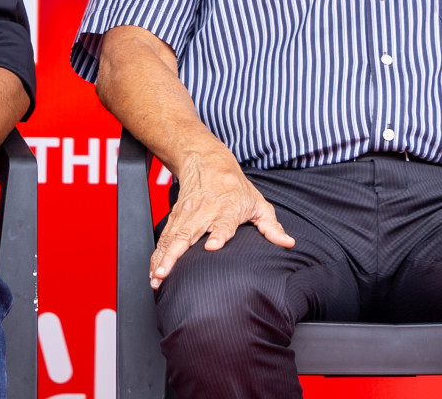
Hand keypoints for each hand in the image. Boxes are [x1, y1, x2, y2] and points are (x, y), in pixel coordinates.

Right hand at [150, 148, 294, 288]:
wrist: (206, 164)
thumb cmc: (234, 187)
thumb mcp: (258, 203)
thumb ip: (271, 227)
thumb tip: (288, 243)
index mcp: (226, 209)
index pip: (222, 224)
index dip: (218, 235)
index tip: (212, 247)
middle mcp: (202, 213)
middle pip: (186, 235)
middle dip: (174, 255)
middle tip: (166, 274)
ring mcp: (185, 215)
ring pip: (170, 238)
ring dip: (161, 259)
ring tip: (156, 278)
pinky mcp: (175, 218)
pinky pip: (164, 238)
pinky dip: (157, 254)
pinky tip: (154, 270)